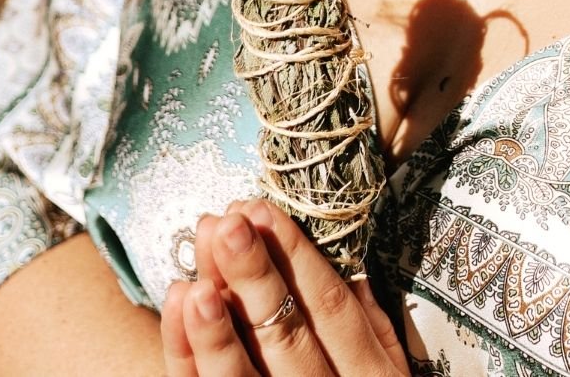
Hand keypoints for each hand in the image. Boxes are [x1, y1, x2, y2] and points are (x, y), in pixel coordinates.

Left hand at [159, 200, 407, 376]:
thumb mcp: (389, 369)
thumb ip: (366, 318)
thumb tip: (338, 249)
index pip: (333, 307)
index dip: (298, 256)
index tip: (264, 208)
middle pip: (287, 336)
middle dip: (254, 276)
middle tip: (226, 222)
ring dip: (216, 326)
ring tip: (193, 277)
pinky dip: (188, 359)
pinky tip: (180, 310)